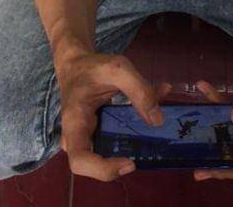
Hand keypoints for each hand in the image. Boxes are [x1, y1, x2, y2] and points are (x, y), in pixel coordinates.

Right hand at [56, 50, 169, 181]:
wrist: (77, 64)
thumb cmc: (92, 67)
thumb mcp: (118, 68)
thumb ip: (139, 90)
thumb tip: (158, 121)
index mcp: (74, 122)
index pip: (79, 161)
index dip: (103, 170)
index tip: (130, 163)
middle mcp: (76, 136)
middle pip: (91, 166)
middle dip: (116, 165)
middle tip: (139, 158)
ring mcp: (84, 138)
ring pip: (103, 157)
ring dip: (127, 150)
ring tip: (148, 138)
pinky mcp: (96, 135)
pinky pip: (111, 143)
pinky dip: (132, 135)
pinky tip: (151, 116)